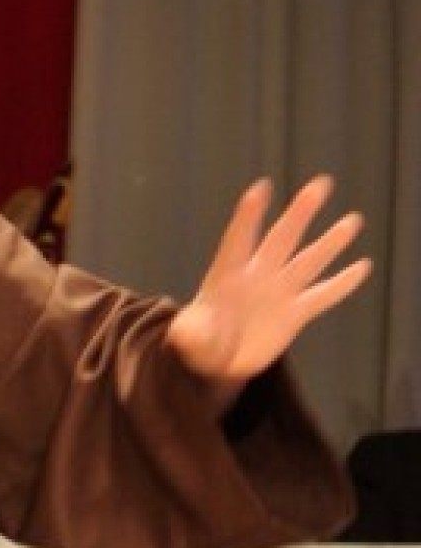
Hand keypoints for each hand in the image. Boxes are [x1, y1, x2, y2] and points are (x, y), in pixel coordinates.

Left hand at [167, 175, 369, 403]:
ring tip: (353, 221)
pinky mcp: (295, 313)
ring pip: (309, 261)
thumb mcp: (190, 340)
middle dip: (299, 214)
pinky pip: (322, 296)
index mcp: (227, 276)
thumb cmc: (200, 343)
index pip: (238, 240)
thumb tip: (184, 334)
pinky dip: (342, 284)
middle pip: (281, 239)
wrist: (220, 362)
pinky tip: (362, 267)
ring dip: (330, 242)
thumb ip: (189, 333)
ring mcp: (279, 292)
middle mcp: (257, 276)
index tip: (260, 188)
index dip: (248, 217)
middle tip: (320, 185)